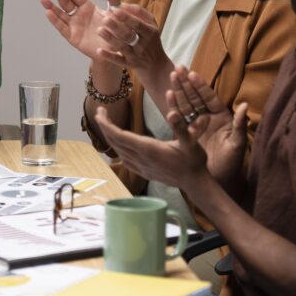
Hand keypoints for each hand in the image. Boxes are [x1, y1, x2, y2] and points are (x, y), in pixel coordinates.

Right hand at [39, 0, 111, 58]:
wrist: (114, 49)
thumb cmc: (115, 30)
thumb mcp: (116, 13)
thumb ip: (114, 1)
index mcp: (88, 7)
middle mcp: (79, 15)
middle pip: (66, 3)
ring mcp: (74, 25)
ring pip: (60, 14)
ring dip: (51, 6)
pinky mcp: (72, 36)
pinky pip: (62, 27)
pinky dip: (55, 20)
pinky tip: (48, 12)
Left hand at [95, 2, 167, 73]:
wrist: (156, 65)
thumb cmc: (150, 40)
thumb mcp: (150, 24)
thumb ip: (139, 12)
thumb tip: (122, 3)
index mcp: (150, 31)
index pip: (139, 23)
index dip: (127, 17)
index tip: (115, 9)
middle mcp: (143, 44)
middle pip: (129, 35)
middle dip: (117, 26)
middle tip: (105, 19)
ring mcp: (136, 55)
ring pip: (122, 47)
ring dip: (110, 38)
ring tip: (99, 30)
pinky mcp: (129, 64)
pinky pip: (118, 60)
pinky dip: (109, 56)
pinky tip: (99, 50)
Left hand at [95, 105, 209, 189]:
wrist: (195, 183)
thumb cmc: (194, 161)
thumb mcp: (191, 142)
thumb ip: (180, 127)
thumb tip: (173, 113)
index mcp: (148, 148)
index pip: (119, 135)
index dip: (106, 124)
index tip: (100, 112)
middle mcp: (141, 158)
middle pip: (115, 142)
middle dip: (105, 126)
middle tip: (100, 112)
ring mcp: (141, 167)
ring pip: (118, 151)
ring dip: (110, 137)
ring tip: (107, 124)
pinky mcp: (144, 172)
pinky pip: (124, 160)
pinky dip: (117, 149)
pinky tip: (119, 145)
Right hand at [167, 66, 247, 186]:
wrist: (219, 181)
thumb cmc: (232, 164)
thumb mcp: (237, 144)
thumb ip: (239, 125)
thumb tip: (245, 106)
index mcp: (221, 118)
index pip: (209, 98)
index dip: (201, 86)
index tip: (192, 74)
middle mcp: (207, 119)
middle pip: (195, 97)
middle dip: (186, 83)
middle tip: (177, 69)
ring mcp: (196, 126)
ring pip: (186, 104)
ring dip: (178, 90)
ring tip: (171, 76)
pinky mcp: (186, 134)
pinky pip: (178, 119)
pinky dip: (172, 108)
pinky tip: (167, 97)